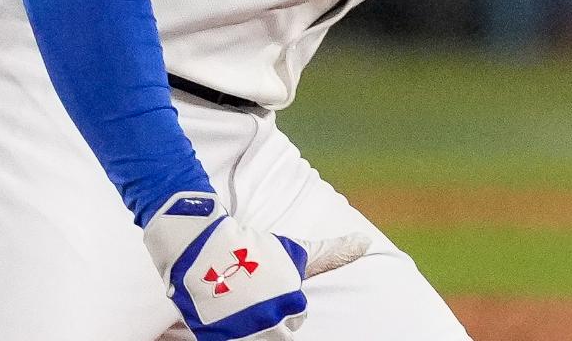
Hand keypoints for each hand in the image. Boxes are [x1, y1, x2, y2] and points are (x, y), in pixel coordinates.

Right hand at [143, 192, 370, 340]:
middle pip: (277, 333)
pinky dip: (227, 332)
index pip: (296, 318)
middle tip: (252, 297)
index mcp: (291, 303)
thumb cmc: (255, 248)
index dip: (282, 302)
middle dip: (267, 318)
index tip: (269, 287)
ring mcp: (242, 333)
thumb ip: (334, 253)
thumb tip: (367, 241)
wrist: (204, 247)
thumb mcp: (299, 251)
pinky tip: (223, 314)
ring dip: (248, 326)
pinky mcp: (217, 338)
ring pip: (255, 338)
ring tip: (239, 305)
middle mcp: (269, 322)